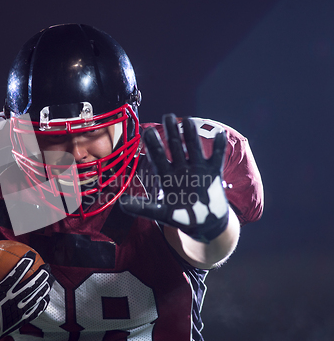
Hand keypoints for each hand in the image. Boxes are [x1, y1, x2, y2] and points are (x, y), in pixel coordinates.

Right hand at [0, 248, 52, 340]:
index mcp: (3, 289)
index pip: (18, 272)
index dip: (26, 262)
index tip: (32, 254)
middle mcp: (13, 299)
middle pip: (32, 284)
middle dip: (42, 274)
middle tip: (48, 267)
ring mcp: (18, 310)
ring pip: (35, 297)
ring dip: (44, 288)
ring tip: (50, 281)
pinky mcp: (20, 320)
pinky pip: (34, 311)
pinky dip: (41, 304)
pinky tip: (46, 299)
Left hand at [120, 113, 228, 242]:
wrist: (203, 223)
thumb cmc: (179, 216)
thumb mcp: (160, 213)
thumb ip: (141, 208)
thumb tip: (120, 203)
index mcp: (166, 176)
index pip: (158, 157)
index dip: (154, 145)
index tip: (149, 131)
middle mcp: (180, 168)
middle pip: (175, 147)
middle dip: (172, 133)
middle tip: (168, 116)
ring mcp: (197, 169)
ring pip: (193, 148)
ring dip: (191, 135)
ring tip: (188, 121)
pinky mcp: (213, 172)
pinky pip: (216, 157)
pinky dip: (219, 146)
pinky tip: (220, 134)